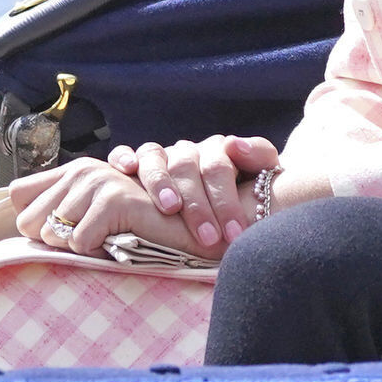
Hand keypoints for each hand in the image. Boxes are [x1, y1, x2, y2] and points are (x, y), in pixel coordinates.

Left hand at [10, 156, 209, 260]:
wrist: (191, 229)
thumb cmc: (144, 228)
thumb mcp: (96, 214)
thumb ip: (63, 212)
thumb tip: (24, 229)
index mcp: (74, 171)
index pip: (18, 195)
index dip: (33, 222)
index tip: (63, 235)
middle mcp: (81, 169)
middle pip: (28, 221)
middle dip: (54, 241)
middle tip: (90, 240)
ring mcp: (97, 181)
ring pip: (53, 235)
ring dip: (80, 248)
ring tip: (109, 240)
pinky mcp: (112, 199)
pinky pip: (79, 243)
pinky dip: (97, 253)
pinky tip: (121, 242)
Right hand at [106, 134, 280, 253]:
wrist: (227, 201)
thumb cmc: (242, 199)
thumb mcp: (259, 179)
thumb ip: (258, 157)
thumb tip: (236, 144)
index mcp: (216, 152)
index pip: (218, 167)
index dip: (226, 201)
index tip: (234, 234)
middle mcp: (187, 152)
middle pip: (186, 165)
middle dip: (198, 204)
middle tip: (208, 237)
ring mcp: (160, 156)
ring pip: (154, 156)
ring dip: (160, 181)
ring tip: (169, 208)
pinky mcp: (134, 163)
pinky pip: (123, 153)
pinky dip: (123, 157)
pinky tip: (127, 169)